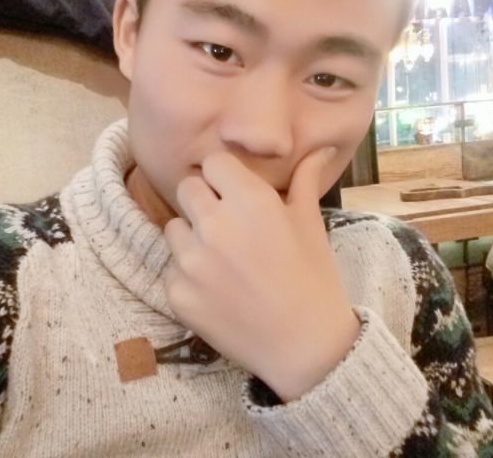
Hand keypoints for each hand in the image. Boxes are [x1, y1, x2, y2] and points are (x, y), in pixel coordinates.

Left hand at [163, 148, 359, 401]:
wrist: (305, 347)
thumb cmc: (313, 278)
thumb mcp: (310, 223)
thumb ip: (306, 178)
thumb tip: (322, 146)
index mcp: (249, 200)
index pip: (213, 162)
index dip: (224, 175)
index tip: (233, 191)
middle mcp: (214, 224)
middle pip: (187, 188)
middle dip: (203, 199)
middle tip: (225, 222)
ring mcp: (191, 261)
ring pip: (173, 227)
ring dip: (191, 236)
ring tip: (219, 258)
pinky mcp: (176, 293)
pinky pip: (171, 267)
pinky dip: (187, 274)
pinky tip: (215, 289)